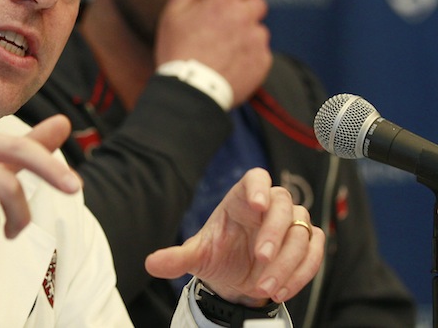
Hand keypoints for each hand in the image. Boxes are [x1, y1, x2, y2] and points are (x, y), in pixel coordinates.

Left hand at [144, 168, 323, 305]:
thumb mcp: (197, 257)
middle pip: (283, 204)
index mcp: (242, 199)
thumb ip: (177, 257)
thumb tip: (151, 264)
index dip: (258, 187)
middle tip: (260, 259)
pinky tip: (282, 290)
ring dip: (287, 262)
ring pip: (301, 232)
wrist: (235, 280)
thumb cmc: (217, 256)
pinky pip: (315, 250)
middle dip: (274, 233)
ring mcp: (290, 224)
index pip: (257, 178)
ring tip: (265, 287)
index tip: (256, 204)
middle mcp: (269, 207)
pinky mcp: (306, 243)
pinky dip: (302, 272)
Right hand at [155, 0, 271, 105]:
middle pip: (257, 3)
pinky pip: (261, 53)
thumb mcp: (173, 13)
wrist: (190, 91)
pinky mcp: (263, 62)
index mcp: (224, 0)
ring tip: (223, 51)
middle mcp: (246, 15)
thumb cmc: (177, 50)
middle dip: (244, 10)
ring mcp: (257, 40)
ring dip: (247, 35)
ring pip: (259, 30)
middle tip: (223, 27)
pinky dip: (249, 57)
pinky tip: (230, 65)